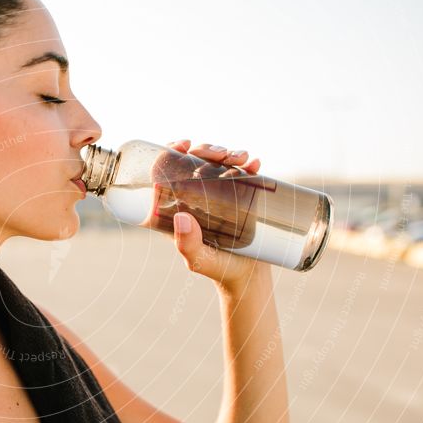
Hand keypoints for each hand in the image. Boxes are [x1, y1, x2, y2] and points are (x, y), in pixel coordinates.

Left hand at [165, 139, 267, 290]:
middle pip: (196, 163)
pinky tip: (254, 163)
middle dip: (207, 150)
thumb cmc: (218, 270)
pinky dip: (249, 164)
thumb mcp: (199, 260)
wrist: (249, 278)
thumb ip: (187, 245)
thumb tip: (180, 216)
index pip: (168, 172)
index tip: (184, 144)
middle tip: (220, 153)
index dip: (171, 152)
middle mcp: (197, 198)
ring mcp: (220, 197)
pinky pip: (243, 174)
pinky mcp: (242, 198)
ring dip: (229, 153)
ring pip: (219, 164)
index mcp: (178, 207)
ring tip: (240, 158)